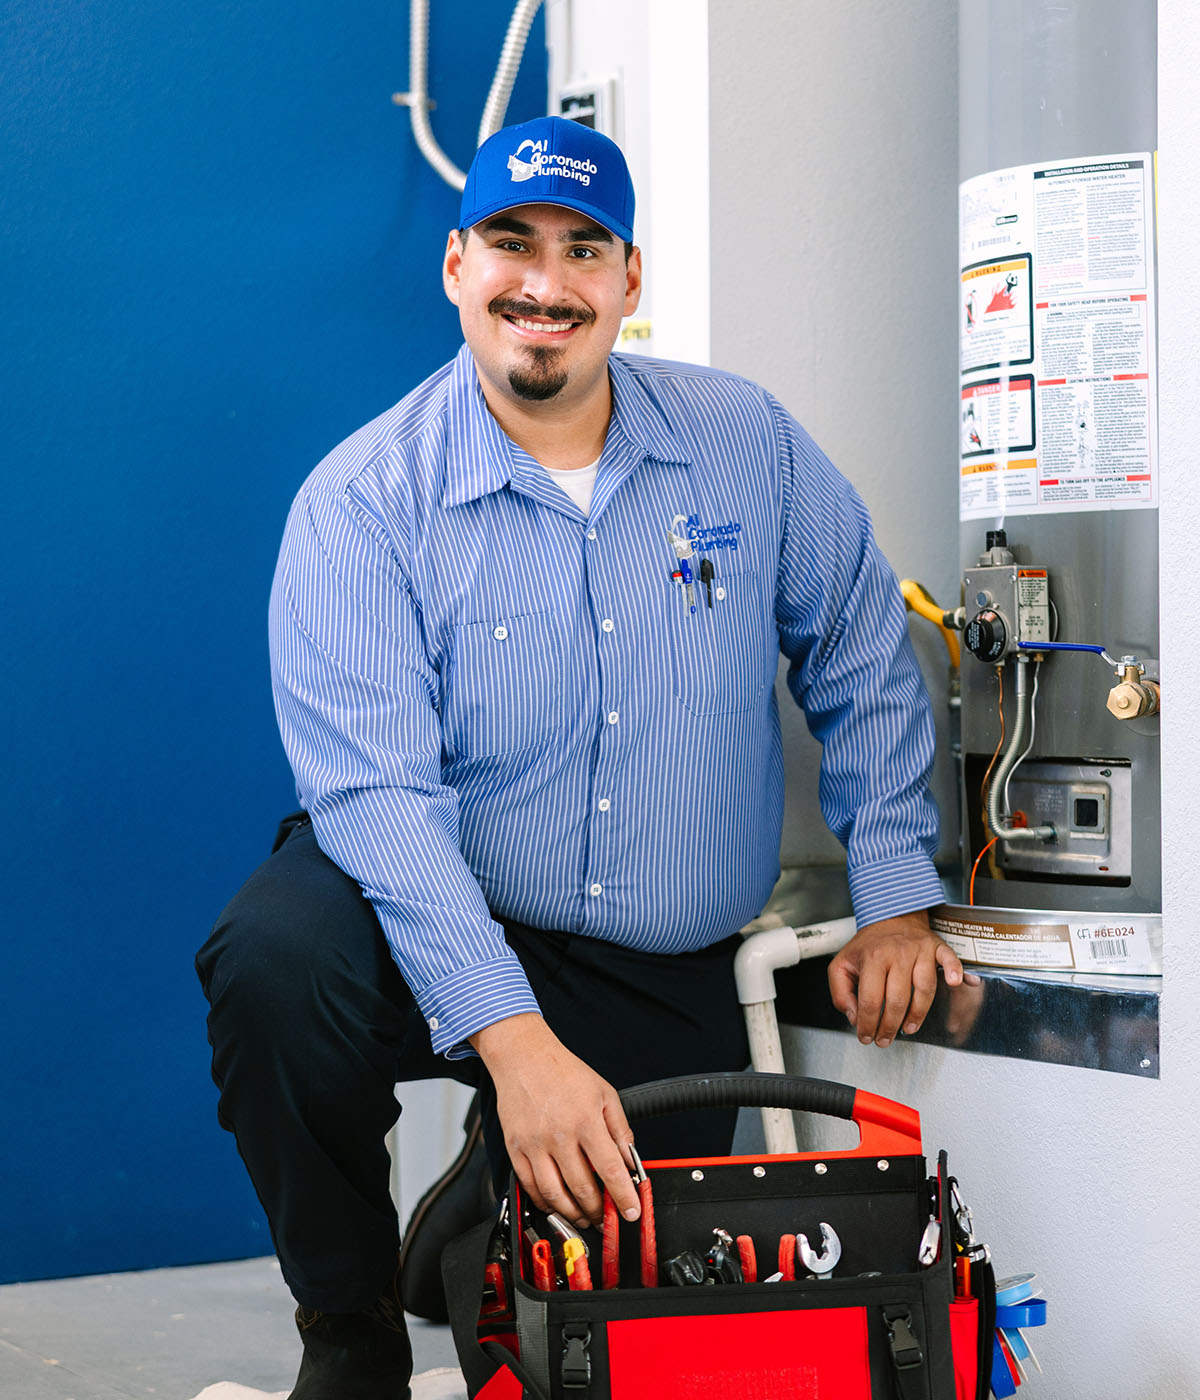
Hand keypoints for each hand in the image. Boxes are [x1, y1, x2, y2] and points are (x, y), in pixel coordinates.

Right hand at [469, 1013, 639, 1230]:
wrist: (523, 1056)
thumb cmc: (563, 1071)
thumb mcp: (604, 1093)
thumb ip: (620, 1129)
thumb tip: (630, 1161)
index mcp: (586, 1120)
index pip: (610, 1169)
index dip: (623, 1196)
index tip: (631, 1212)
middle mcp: (559, 1135)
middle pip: (582, 1188)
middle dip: (598, 1211)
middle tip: (606, 1218)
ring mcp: (534, 1144)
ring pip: (554, 1194)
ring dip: (572, 1214)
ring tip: (584, 1218)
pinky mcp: (515, 1148)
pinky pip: (529, 1186)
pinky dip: (544, 1202)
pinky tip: (556, 1204)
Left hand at [827, 910, 980, 1047]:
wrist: (889, 916)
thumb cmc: (868, 945)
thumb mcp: (841, 965)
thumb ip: (840, 993)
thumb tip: (855, 1017)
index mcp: (872, 958)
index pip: (870, 999)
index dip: (868, 1024)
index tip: (866, 1036)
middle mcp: (897, 953)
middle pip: (897, 999)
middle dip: (890, 1026)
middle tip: (885, 1039)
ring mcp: (919, 950)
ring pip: (924, 988)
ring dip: (918, 1014)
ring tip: (908, 1028)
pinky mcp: (936, 946)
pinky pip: (949, 959)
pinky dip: (954, 971)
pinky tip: (953, 982)